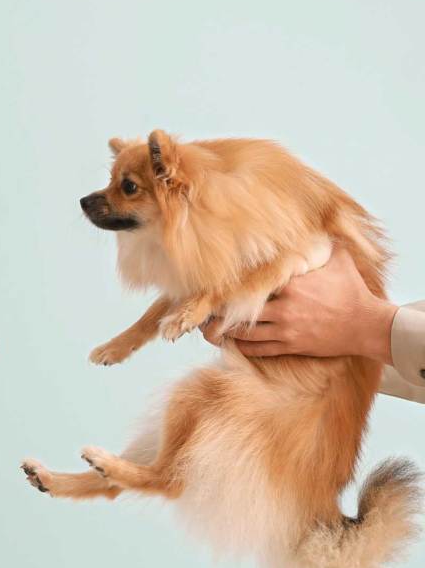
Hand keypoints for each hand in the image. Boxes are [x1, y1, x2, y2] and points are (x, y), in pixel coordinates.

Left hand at [200, 246, 395, 362]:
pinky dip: (241, 346)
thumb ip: (320, 243)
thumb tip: (313, 219)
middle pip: (241, 310)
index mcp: (292, 284)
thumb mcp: (338, 259)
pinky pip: (258, 348)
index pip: (253, 283)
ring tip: (208, 328)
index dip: (231, 285)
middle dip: (219, 311)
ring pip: (244, 332)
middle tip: (201, 309)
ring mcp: (286, 328)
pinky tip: (229, 343)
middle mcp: (285, 307)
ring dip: (224, 332)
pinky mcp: (291, 345)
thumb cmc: (352, 290)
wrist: (367, 325)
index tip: (212, 284)